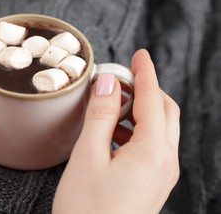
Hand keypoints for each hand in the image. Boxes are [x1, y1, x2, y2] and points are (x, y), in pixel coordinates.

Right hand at [52, 49, 179, 213]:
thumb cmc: (87, 210)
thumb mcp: (87, 156)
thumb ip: (101, 115)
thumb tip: (108, 84)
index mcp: (153, 152)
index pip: (153, 99)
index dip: (145, 73)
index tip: (139, 54)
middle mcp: (165, 162)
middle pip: (164, 112)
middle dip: (145, 90)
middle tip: (120, 78)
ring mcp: (161, 175)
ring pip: (159, 129)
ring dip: (139, 110)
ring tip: (111, 104)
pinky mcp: (151, 183)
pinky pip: (152, 146)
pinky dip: (135, 130)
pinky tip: (112, 132)